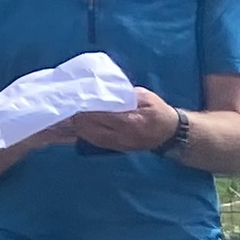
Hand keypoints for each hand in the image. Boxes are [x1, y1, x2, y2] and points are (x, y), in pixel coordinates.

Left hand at [64, 88, 182, 152]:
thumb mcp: (146, 97)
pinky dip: (85, 133)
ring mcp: (119, 144)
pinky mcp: (116, 148)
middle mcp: (123, 136)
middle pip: (92, 129)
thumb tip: (106, 91)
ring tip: (71, 115)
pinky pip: (96, 142)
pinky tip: (79, 126)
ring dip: (79, 127)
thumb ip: (126, 95)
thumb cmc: (159, 112)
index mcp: (131, 121)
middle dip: (79, 119)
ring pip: (91, 138)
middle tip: (70, 106)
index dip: (87, 109)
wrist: (170, 134)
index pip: (103, 115)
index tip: (77, 99)